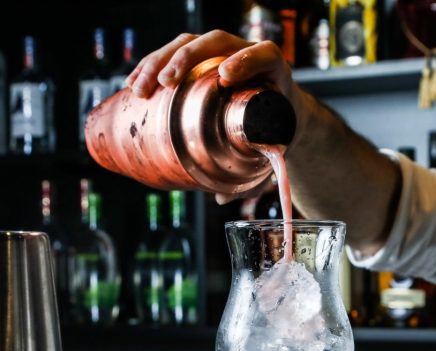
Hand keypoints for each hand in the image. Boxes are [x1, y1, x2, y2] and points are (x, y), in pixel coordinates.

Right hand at [126, 30, 306, 202]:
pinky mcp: (202, 58)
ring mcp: (222, 53)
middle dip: (186, 58)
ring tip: (140, 88)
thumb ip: (256, 178)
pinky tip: (134, 83)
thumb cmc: (276, 133)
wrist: (279, 116)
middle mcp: (247, 54)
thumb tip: (222, 199)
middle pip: (216, 42)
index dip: (245, 59)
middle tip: (166, 82)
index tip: (225, 75)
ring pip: (189, 43)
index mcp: (274, 72)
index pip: (263, 55)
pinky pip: (175, 51)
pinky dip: (151, 64)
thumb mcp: (272, 152)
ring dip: (158, 60)